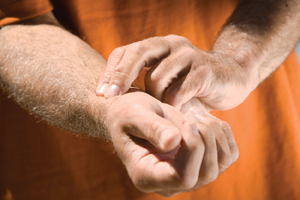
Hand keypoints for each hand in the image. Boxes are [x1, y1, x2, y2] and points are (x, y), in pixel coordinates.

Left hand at [97, 35, 255, 111]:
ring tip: (158, 112)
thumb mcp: (166, 81)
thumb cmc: (192, 84)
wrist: (231, 79)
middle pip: (138, 53)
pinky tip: (174, 115)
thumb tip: (112, 97)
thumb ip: (145, 83)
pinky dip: (172, 105)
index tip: (100, 94)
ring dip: (153, 99)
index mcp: (159, 46)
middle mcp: (172, 45)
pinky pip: (179, 90)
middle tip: (108, 97)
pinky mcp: (205, 70)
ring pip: (157, 76)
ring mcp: (189, 55)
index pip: (126, 51)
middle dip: (120, 76)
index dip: (111, 71)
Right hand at [106, 91, 238, 196]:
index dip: (193, 149)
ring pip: (220, 164)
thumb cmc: (128, 113)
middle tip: (191, 113)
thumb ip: (151, 128)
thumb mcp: (134, 115)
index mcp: (146, 175)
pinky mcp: (199, 163)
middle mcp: (168, 182)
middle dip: (206, 139)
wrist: (134, 114)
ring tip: (196, 113)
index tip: (187, 121)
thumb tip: (173, 142)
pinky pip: (227, 155)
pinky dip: (223, 134)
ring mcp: (186, 174)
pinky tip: (206, 119)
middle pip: (206, 174)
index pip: (183, 177)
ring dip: (215, 133)